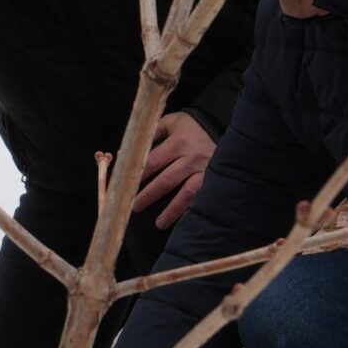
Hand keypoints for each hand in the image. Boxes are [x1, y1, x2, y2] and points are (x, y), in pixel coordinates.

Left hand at [131, 112, 216, 229]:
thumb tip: (127, 153)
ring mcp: (204, 170)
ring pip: (186, 193)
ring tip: (159, 224)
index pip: (153, 162)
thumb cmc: (189, 127)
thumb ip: (150, 135)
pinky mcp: (214, 180)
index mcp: (178, 142)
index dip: (138, 175)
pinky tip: (183, 221)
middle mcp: (191, 157)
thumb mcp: (169, 123)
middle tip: (135, 207)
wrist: (222, 129)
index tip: (125, 186)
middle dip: (149, 196)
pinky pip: (201, 198)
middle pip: (167, 180)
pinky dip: (191, 210)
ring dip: (172, 210)